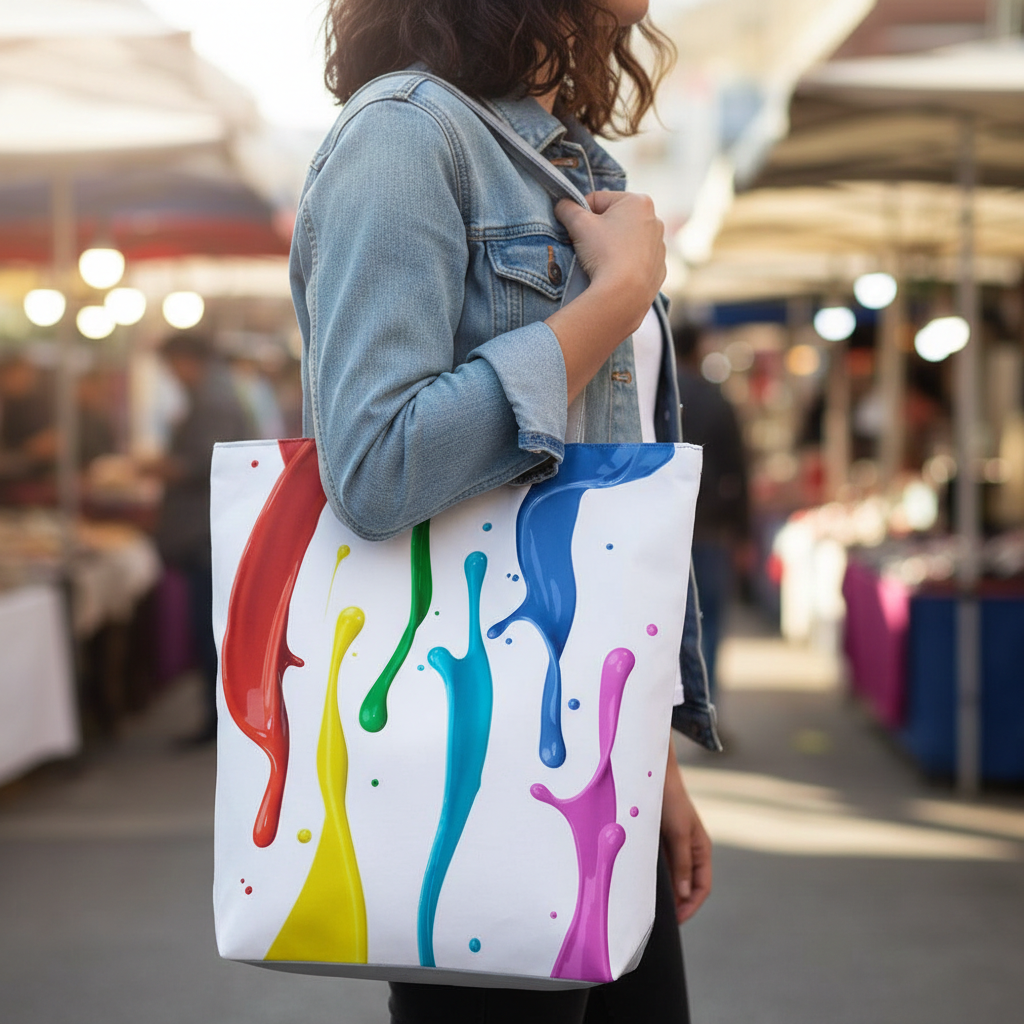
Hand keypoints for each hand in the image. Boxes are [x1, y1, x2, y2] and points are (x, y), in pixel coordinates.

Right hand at [554, 191, 665, 333]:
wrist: (624, 294)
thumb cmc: (603, 253)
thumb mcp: (578, 224)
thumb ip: (567, 208)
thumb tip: (562, 205)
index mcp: (638, 202)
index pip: (598, 200)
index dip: (581, 214)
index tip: (575, 231)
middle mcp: (655, 220)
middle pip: (614, 220)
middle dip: (598, 230)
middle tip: (587, 247)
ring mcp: (659, 246)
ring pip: (626, 240)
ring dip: (611, 247)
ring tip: (601, 262)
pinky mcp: (658, 269)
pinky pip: (636, 261)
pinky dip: (624, 264)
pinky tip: (615, 274)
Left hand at [661, 747, 711, 923]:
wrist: (652, 772)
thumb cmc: (670, 798)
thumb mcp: (678, 831)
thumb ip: (682, 862)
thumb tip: (684, 894)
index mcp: (700, 849)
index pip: (701, 887)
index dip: (690, 906)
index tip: (675, 921)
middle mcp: (688, 850)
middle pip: (686, 886)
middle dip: (676, 904)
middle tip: (658, 920)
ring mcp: (673, 846)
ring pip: (671, 878)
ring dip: (664, 892)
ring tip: (648, 907)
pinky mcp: (658, 840)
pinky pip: (658, 866)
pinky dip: (653, 878)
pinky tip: (640, 885)